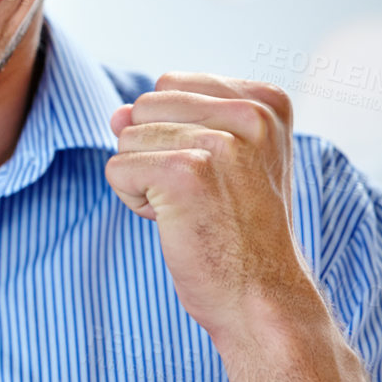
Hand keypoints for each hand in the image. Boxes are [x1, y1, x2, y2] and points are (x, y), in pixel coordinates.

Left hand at [104, 73, 316, 341]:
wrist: (261, 296)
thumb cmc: (238, 231)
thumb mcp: (219, 161)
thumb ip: (169, 122)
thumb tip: (115, 112)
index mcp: (266, 101)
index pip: (170, 85)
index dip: (171, 133)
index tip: (213, 173)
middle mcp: (251, 113)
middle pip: (143, 107)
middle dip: (151, 154)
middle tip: (198, 197)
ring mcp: (220, 141)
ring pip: (126, 137)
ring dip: (142, 180)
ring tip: (190, 210)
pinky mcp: (186, 172)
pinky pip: (117, 168)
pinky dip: (133, 201)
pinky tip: (175, 222)